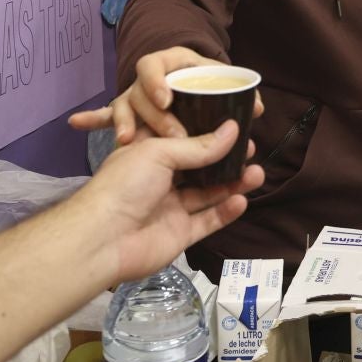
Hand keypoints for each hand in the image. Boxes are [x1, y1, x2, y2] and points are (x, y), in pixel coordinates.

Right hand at [67, 47, 263, 143]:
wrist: (191, 77)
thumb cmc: (206, 81)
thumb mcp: (220, 83)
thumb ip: (239, 94)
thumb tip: (258, 107)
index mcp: (173, 63)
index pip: (156, 65)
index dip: (158, 81)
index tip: (166, 100)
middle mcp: (150, 79)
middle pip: (141, 92)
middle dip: (153, 115)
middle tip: (167, 134)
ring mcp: (136, 96)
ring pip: (124, 106)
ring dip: (123, 122)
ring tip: (126, 140)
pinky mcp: (127, 113)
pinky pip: (107, 116)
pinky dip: (93, 119)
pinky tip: (76, 123)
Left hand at [76, 122, 264, 284]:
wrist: (104, 239)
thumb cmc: (125, 185)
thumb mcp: (160, 153)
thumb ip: (199, 146)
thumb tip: (233, 130)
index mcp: (148, 153)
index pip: (181, 137)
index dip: (206, 130)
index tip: (234, 122)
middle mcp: (160, 179)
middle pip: (199, 166)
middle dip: (225, 158)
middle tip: (251, 149)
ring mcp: (170, 207)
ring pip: (207, 193)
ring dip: (232, 183)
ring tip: (257, 173)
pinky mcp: (179, 233)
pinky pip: (207, 220)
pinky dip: (224, 211)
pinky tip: (242, 200)